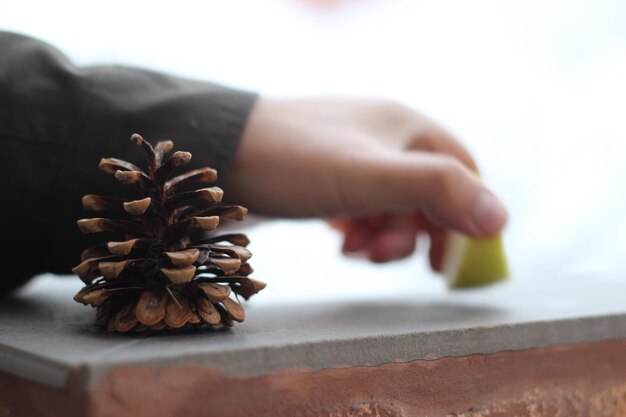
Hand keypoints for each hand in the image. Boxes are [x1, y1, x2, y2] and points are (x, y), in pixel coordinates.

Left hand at [226, 98, 507, 267]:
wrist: (217, 154)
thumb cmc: (295, 162)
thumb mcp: (369, 177)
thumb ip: (436, 190)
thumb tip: (500, 219)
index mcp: (406, 127)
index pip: (463, 172)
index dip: (468, 217)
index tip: (449, 262)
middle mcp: (385, 137)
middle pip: (427, 193)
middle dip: (415, 233)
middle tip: (389, 258)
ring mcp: (354, 157)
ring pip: (393, 206)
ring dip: (385, 236)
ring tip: (356, 252)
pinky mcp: (327, 177)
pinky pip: (362, 208)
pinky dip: (360, 231)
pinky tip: (342, 243)